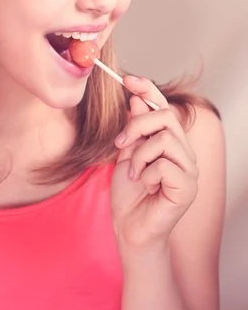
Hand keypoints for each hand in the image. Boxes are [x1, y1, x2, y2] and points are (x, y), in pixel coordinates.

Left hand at [111, 76, 198, 255]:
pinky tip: (145, 187)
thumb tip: (134, 98)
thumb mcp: (126, 154)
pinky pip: (163, 164)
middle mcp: (184, 152)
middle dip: (137, 125)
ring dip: (139, 155)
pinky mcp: (187, 187)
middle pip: (165, 117)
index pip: (163, 107)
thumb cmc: (129, 195)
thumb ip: (134, 129)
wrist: (130, 229)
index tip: (127, 79)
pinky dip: (145, 174)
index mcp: (170, 142)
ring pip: (163, 139)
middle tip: (119, 143)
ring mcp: (189, 169)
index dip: (148, 90)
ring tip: (134, 174)